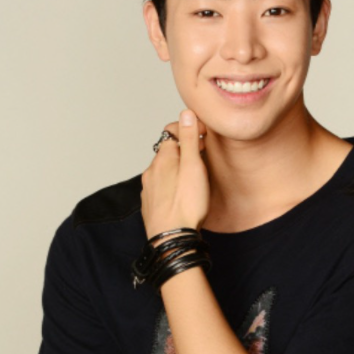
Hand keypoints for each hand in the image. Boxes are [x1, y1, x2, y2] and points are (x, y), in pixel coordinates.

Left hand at [141, 111, 209, 239]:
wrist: (171, 239)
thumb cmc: (186, 205)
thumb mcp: (193, 167)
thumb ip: (189, 139)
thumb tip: (186, 114)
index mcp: (162, 158)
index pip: (171, 131)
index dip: (189, 129)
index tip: (204, 137)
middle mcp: (151, 171)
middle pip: (167, 151)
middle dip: (184, 149)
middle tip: (203, 156)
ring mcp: (148, 188)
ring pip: (163, 170)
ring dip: (177, 168)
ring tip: (194, 178)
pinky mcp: (150, 204)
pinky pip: (160, 186)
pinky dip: (171, 184)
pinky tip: (182, 195)